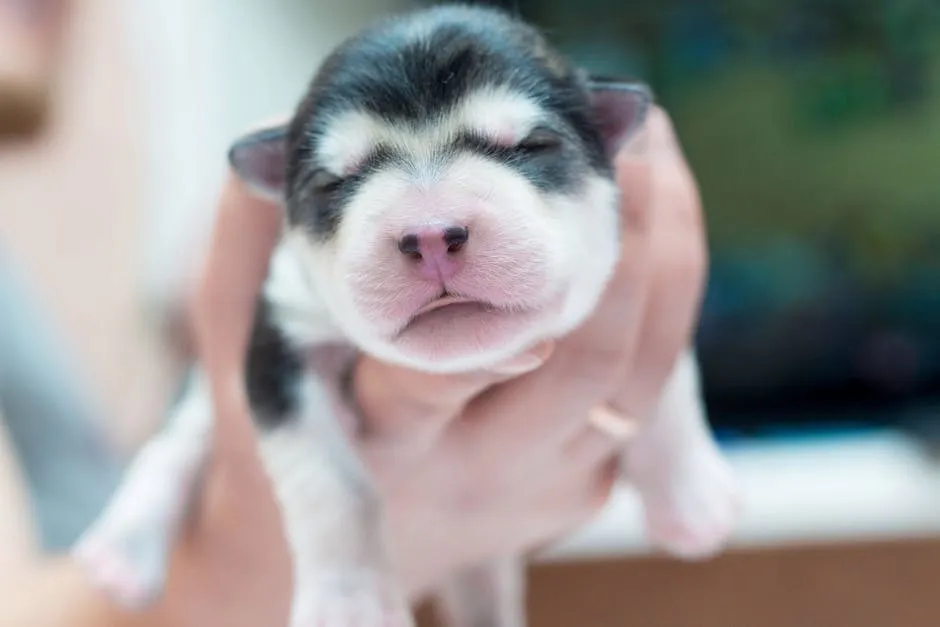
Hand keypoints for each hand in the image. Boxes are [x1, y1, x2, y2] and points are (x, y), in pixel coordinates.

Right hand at [162, 104, 704, 622]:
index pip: (443, 370)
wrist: (341, 562)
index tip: (541, 206)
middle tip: (634, 143)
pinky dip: (664, 304)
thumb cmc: (290, 438)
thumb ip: (245, 252)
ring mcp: (546, 490)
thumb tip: (260, 156)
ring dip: (666, 264)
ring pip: (641, 384)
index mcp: (385, 438)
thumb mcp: (253, 351)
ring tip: (655, 160)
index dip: (510, 295)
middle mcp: (478, 473)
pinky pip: (655, 394)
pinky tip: (659, 223)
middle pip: (587, 371)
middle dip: (628, 250)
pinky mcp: (590, 487)